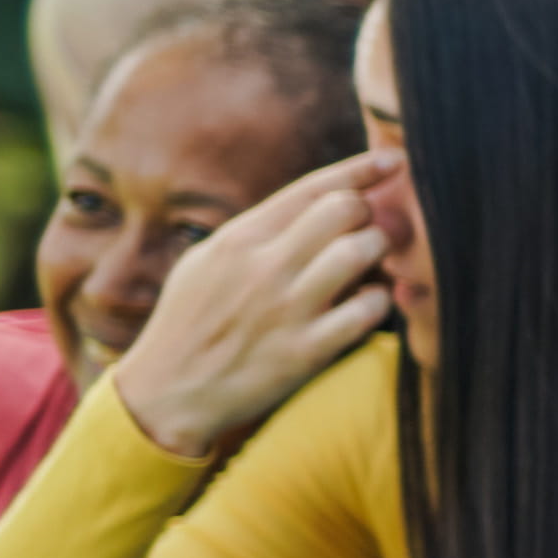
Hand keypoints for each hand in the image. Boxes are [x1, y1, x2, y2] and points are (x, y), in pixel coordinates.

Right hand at [108, 151, 400, 458]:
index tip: (392, 161)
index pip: (312, 188)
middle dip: (369, 214)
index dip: (360, 170)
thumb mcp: (207, 263)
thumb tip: (315, 201)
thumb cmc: (190, 323)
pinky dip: (380, 301)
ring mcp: (286, 309)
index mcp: (239, 239)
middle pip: (346, 210)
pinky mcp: (305, 351)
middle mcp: (264, 267)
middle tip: (368, 232)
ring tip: (371, 267)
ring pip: (361, 251)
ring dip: (378, 254)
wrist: (164, 396)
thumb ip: (258, 231)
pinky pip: (369, 309)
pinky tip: (368, 303)